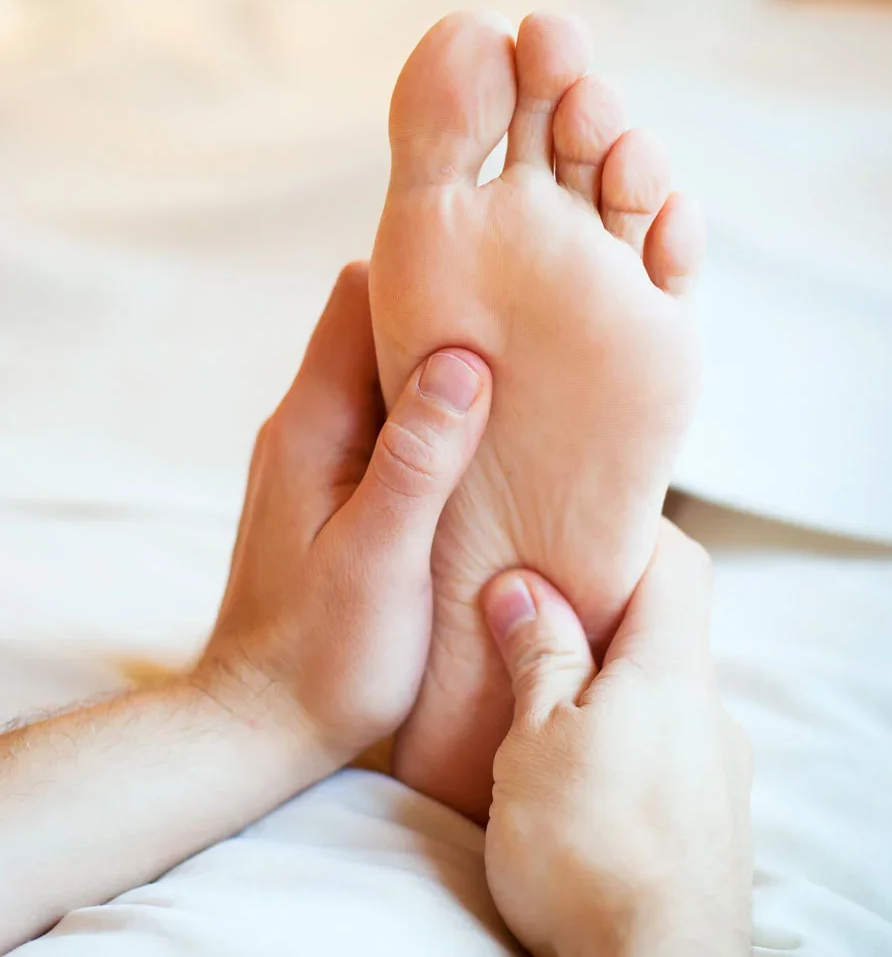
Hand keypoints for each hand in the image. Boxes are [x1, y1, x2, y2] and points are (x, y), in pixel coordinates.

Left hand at [194, 260, 492, 765]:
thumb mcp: (378, 559)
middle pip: (374, 327)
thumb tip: (463, 362)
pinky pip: (388, 425)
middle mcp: (307, 425)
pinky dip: (434, 421)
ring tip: (517, 387)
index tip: (493, 280)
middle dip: (444, 319)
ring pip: (384, 376)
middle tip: (523, 333)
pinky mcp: (336, 489)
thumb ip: (416, 460)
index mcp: (310, 425)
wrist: (263, 721)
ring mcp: (319, 457)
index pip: (357, 297)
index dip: (421, 275)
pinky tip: (481, 450)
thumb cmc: (323, 656)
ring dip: (443, 375)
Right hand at [481, 518, 752, 956]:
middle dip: (604, 606)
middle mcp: (707, 711)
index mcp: (671, 672)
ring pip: (663, 687)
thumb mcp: (539, 743)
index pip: (678, 561)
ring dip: (611, 675)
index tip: (579, 523)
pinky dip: (626, 726)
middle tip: (536, 607)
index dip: (633, 529)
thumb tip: (525, 586)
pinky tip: (580, 763)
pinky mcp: (707, 814)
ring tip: (543, 692)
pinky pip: (668, 740)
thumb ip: (539, 655)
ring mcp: (714, 765)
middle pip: (667, 622)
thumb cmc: (589, 855)